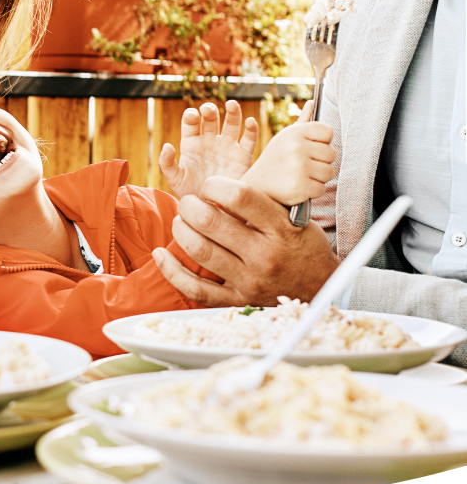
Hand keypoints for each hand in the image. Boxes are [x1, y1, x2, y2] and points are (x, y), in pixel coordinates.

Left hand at [153, 175, 339, 305]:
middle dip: (190, 206)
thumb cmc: (303, 244)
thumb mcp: (293, 217)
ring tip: (181, 220)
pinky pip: (196, 289)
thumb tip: (222, 184)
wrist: (321, 288)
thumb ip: (261, 202)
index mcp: (280, 228)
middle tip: (188, 202)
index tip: (209, 184)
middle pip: (211, 222)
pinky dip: (172, 271)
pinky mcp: (237, 300)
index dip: (215, 184)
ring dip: (181, 230)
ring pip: (200, 251)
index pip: (238, 197)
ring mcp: (250, 280)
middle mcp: (264, 255)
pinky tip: (161, 254)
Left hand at [158, 100, 257, 198]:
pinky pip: (249, 140)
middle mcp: (210, 141)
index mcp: (192, 143)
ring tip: (232, 105)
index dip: (191, 116)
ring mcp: (227, 147)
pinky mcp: (243, 156)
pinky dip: (251, 129)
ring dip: (233, 112)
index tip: (192, 115)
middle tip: (209, 110)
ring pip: (232, 124)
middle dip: (210, 112)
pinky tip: (250, 122)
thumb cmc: (191, 194)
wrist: (213, 211)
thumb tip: (166, 146)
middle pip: (211, 119)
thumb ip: (166, 163)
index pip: (191, 123)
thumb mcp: (175, 180)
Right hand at [244, 101, 334, 205]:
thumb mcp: (285, 138)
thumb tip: (313, 102)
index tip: (310, 148)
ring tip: (301, 176)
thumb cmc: (275, 160)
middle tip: (304, 166)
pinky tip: (299, 188)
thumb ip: (302, 121)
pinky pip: (321, 189)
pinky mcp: (300, 187)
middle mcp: (297, 147)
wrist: (256, 186)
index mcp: (294, 133)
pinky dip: (313, 191)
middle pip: (331, 154)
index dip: (322, 142)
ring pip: (329, 172)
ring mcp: (299, 168)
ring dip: (318, 178)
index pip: (328, 132)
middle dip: (321, 162)